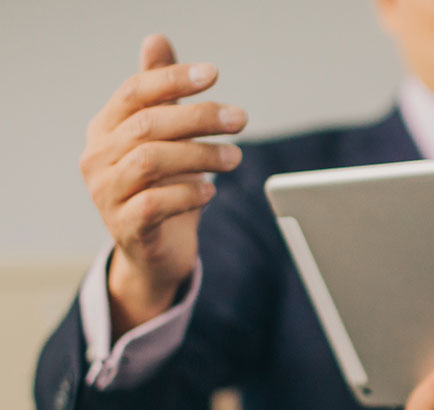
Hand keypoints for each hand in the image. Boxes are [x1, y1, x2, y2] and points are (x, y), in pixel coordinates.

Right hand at [79, 35, 247, 334]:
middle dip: (199, 117)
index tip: (214, 74)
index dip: (173, 79)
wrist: (155, 249)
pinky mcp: (125, 227)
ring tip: (236, 158)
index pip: (135, 92)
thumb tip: (156, 39)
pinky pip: (155, 204)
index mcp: (105, 128)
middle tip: (240, 119)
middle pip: (148, 124)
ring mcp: (106, 194)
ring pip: (151, 161)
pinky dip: (187, 194)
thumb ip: (160, 92)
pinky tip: (211, 192)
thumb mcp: (164, 136)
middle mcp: (97, 157)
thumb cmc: (163, 184)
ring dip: (201, 155)